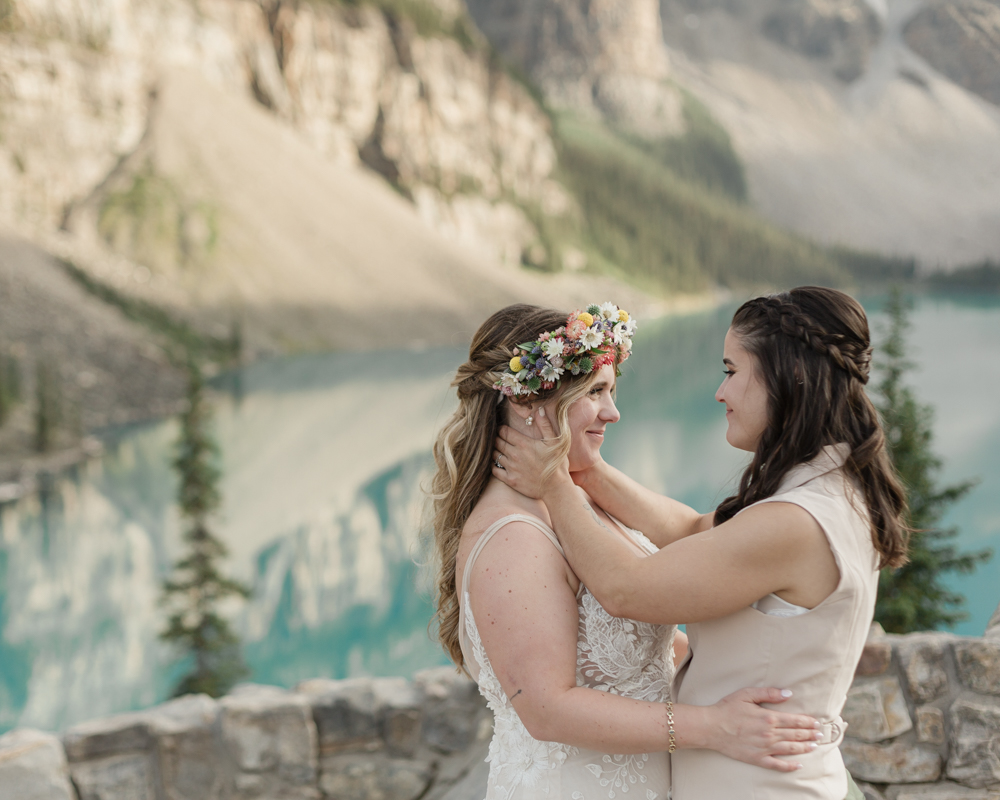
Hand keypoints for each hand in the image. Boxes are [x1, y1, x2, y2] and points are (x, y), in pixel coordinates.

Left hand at [493, 408, 570, 498]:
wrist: (556, 488)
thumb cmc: (557, 463)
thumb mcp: (554, 441)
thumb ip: (545, 425)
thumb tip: (539, 410)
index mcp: (523, 443)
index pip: (503, 431)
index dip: (501, 429)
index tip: (503, 430)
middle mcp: (514, 454)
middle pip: (497, 442)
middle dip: (497, 438)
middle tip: (500, 439)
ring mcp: (511, 468)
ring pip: (495, 455)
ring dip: (496, 451)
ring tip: (500, 450)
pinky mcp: (510, 480)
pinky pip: (494, 470)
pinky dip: (494, 466)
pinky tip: (499, 464)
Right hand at [701, 688, 821, 771]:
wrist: (711, 727)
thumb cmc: (727, 708)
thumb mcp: (746, 694)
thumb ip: (769, 693)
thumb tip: (788, 693)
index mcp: (768, 718)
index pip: (794, 721)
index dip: (807, 722)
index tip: (816, 722)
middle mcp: (769, 734)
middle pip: (795, 735)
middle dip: (809, 734)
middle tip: (820, 734)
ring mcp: (764, 748)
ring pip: (790, 749)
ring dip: (804, 748)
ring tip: (814, 746)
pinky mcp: (757, 759)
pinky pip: (777, 765)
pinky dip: (789, 766)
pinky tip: (798, 765)